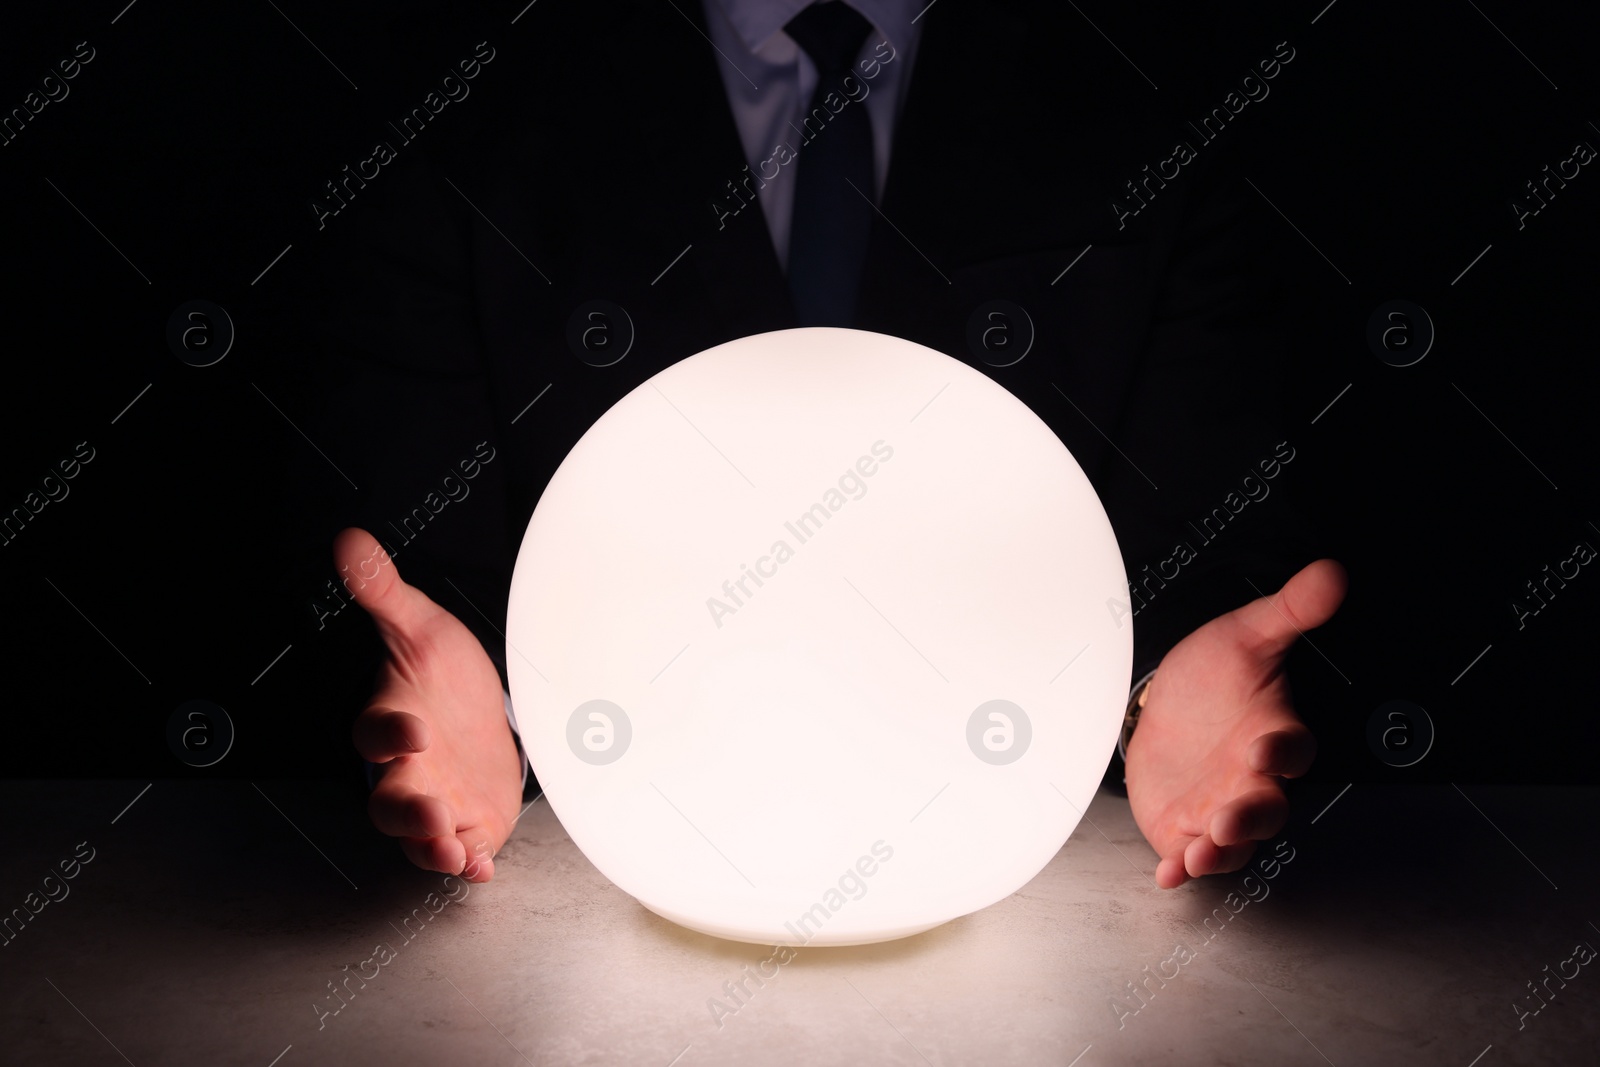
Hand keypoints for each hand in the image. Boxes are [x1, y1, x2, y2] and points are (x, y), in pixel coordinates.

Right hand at [334, 528, 524, 881]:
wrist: (483, 710)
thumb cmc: (443, 673)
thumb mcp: (422, 627)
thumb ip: (385, 592)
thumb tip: (351, 542)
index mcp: (392, 721)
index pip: (376, 732)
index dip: (389, 734)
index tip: (413, 730)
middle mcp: (406, 770)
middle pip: (389, 800)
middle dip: (407, 812)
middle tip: (432, 812)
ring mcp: (434, 800)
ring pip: (417, 834)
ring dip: (431, 845)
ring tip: (452, 847)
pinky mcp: (465, 824)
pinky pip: (457, 852)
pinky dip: (467, 863)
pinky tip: (480, 865)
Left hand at [1125, 559, 1347, 888]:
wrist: (1166, 702)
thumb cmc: (1215, 675)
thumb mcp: (1245, 635)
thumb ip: (1289, 610)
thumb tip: (1331, 573)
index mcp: (1272, 733)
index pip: (1292, 748)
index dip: (1283, 751)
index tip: (1265, 747)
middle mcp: (1253, 779)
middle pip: (1266, 807)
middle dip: (1250, 816)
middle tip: (1229, 817)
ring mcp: (1221, 807)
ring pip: (1233, 840)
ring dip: (1219, 850)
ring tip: (1201, 852)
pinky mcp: (1186, 826)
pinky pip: (1191, 855)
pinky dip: (1183, 868)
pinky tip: (1170, 873)